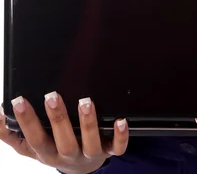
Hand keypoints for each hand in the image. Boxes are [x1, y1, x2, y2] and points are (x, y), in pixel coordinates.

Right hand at [0, 92, 127, 173]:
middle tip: (51, 95)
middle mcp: (68, 155)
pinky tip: (121, 120)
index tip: (18, 100)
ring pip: (90, 143)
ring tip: (85, 101)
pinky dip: (121, 136)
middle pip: (62, 141)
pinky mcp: (110, 151)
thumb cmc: (53, 149)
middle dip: (57, 119)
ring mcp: (90, 154)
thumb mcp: (29, 147)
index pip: (34, 138)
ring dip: (88, 123)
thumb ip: (10, 134)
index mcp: (48, 152)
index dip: (26, 121)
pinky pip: (117, 148)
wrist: (81, 169)